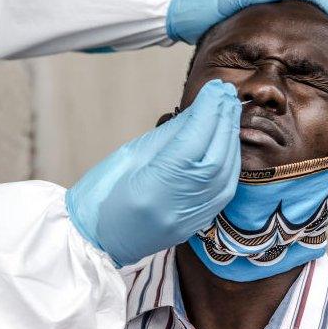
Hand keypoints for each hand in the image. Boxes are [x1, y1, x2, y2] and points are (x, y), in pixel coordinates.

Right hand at [66, 80, 241, 266]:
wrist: (97, 240)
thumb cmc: (102, 195)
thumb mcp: (129, 156)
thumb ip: (168, 135)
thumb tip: (198, 111)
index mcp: (153, 189)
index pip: (192, 143)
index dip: (207, 112)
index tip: (215, 88)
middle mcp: (178, 207)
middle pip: (216, 156)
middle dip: (223, 120)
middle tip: (225, 93)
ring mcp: (191, 219)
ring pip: (227, 172)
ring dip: (230, 137)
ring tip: (227, 110)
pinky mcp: (199, 222)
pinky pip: (225, 187)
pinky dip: (230, 159)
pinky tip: (226, 140)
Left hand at [165, 0, 327, 68]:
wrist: (186, 8)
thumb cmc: (206, 0)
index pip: (323, 6)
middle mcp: (283, 4)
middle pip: (324, 21)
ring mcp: (276, 20)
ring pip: (312, 36)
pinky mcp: (266, 35)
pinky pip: (296, 47)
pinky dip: (311, 58)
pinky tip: (320, 76)